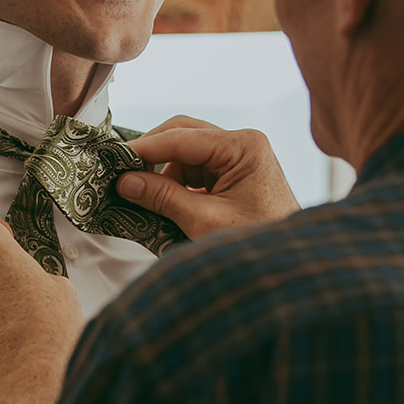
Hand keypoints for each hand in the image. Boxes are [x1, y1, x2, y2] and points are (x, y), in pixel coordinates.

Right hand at [116, 115, 299, 238]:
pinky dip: (175, 186)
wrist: (289, 267)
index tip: (114, 159)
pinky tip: (161, 204)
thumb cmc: (258, 242)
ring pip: (186, 155)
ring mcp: (239, 160)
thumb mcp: (204, 221)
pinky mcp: (234, 177)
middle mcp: (243, 146)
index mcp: (243, 147)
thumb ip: (163, 198)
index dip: (144, 148)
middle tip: (122, 173)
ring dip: (163, 174)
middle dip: (152, 156)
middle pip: (183, 136)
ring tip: (140, 196)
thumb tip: (125, 182)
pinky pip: (195, 172)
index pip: (182, 137)